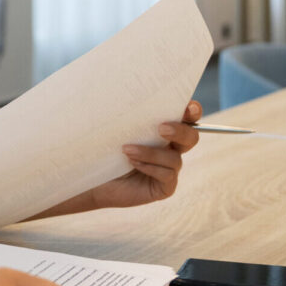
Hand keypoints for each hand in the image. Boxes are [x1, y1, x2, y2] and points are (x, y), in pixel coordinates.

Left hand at [87, 100, 201, 209]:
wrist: (94, 182)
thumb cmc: (104, 152)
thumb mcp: (115, 131)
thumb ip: (128, 118)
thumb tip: (129, 98)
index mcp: (162, 130)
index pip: (185, 118)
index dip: (192, 111)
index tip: (188, 108)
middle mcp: (170, 148)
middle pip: (191, 137)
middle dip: (180, 131)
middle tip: (162, 128)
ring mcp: (169, 168)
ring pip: (174, 158)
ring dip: (151, 153)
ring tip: (126, 149)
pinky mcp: (165, 187)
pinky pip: (167, 175)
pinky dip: (150, 167)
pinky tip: (132, 163)